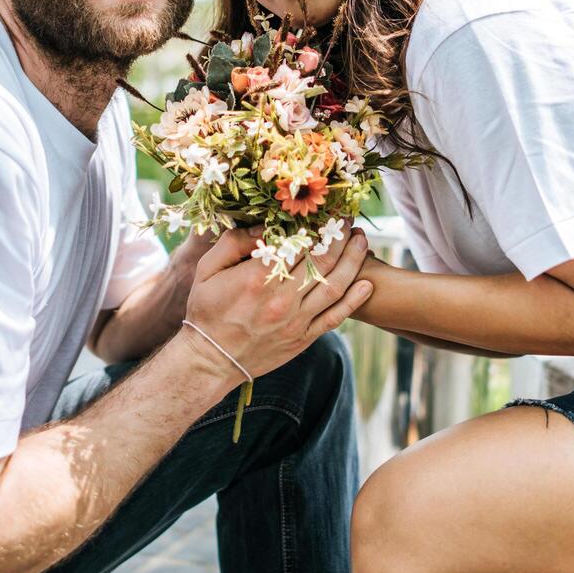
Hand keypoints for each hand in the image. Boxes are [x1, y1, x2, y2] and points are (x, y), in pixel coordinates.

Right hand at [183, 227, 371, 378]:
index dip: (314, 224)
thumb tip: (263, 226)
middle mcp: (281, 298)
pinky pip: (335, 317)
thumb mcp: (207, 269)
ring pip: (334, 285)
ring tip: (361, 241)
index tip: (324, 211)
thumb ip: (233, 242)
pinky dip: (354, 300)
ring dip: (353, 260)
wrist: (211, 360)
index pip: (296, 242)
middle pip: (321, 260)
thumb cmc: (206, 310)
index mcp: (257, 277)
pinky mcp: (303, 338)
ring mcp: (296, 320)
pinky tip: (367, 283)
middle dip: (339, 236)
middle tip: (348, 219)